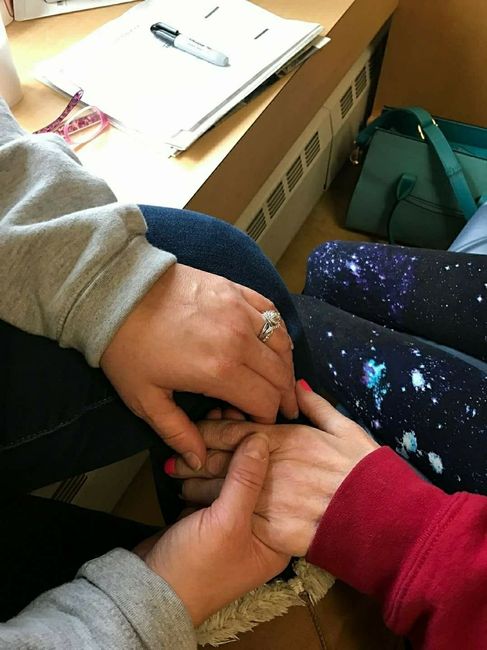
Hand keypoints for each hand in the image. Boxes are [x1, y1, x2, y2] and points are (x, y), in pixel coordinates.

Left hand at [100, 263, 296, 469]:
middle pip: (279, 374)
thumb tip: (199, 460)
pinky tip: (274, 343)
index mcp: (219, 371)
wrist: (118, 295)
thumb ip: (177, 433)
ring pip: (282, 343)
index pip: (264, 402)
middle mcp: (239, 339)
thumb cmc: (128, 348)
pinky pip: (271, 313)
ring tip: (282, 380)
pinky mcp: (235, 290)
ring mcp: (239, 310)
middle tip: (283, 408)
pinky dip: (279, 332)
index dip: (268, 419)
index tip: (261, 425)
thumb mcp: (145, 399)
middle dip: (284, 396)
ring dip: (285, 365)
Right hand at [136, 433, 288, 625]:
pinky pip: (211, 484)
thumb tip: (259, 438)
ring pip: (230, 477)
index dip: (269, 453)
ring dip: (219, 452)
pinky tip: (199, 442)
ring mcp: (231, 522)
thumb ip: (245, 480)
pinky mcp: (207, 516)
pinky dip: (203, 465)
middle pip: (255, 478)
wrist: (148, 591)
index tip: (256, 423)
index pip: (280, 485)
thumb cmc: (195, 570)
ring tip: (213, 421)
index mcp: (275, 538)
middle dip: (239, 448)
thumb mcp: (226, 523)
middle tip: (229, 417)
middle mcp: (257, 528)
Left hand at [170, 382, 378, 555]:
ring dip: (196, 488)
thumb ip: (317, 406)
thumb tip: (296, 385)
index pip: (235, 430)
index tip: (194, 431)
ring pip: (220, 492)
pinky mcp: (270, 530)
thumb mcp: (345, 429)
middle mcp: (270, 466)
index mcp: (283, 439)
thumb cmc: (363, 471)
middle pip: (221, 459)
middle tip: (174, 460)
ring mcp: (268, 498)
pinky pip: (232, 522)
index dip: (210, 430)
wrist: (381, 520)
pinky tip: (196, 517)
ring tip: (179, 486)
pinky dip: (213, 518)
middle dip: (195, 458)